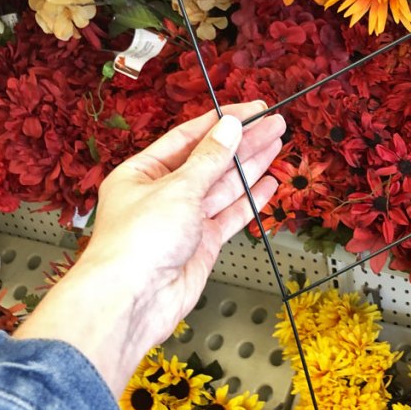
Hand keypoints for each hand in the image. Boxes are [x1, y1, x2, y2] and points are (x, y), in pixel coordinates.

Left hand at [15, 101, 285, 394]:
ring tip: (277, 144)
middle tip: (275, 124)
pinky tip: (268, 183)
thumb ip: (210, 159)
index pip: (188, 137)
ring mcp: (184, 220)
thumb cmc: (140, 240)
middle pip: (209, 160)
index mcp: (142, 172)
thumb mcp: (178, 188)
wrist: (133, 300)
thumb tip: (231, 128)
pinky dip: (250, 200)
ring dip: (250, 166)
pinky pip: (229, 216)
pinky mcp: (201, 244)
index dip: (222, 121)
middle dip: (243, 142)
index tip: (254, 109)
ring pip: (223, 187)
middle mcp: (162, 193)